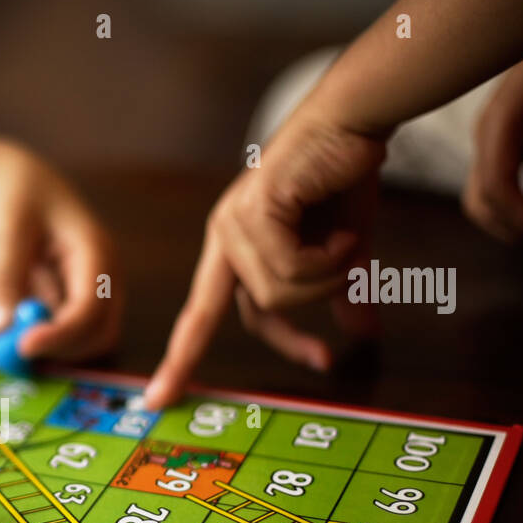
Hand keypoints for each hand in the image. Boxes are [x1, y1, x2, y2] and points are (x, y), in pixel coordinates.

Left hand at [0, 140, 121, 360]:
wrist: (7, 180)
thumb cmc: (13, 194)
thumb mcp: (7, 230)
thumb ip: (6, 277)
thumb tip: (0, 327)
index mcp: (96, 252)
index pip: (92, 307)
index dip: (62, 334)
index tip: (23, 347)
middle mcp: (100, 277)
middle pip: (95, 334)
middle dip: (51, 349)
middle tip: (2, 350)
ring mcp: (84, 291)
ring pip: (68, 340)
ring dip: (27, 344)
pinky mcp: (63, 302)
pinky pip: (48, 333)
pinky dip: (17, 336)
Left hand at [143, 114, 385, 409]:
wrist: (354, 121)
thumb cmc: (344, 179)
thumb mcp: (344, 251)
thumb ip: (340, 291)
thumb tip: (363, 330)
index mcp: (233, 250)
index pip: (201, 316)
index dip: (181, 359)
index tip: (159, 401)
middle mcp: (225, 238)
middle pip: (259, 312)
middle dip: (295, 337)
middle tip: (324, 357)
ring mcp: (235, 223)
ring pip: (279, 293)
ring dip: (326, 278)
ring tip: (342, 246)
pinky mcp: (254, 209)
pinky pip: (292, 268)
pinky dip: (329, 257)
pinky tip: (339, 231)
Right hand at [463, 36, 522, 243]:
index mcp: (497, 125)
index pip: (495, 191)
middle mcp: (485, 140)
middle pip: (480, 205)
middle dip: (517, 229)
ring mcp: (490, 145)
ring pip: (486, 203)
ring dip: (518, 223)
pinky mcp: (503, 148)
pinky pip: (500, 191)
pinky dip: (522, 208)